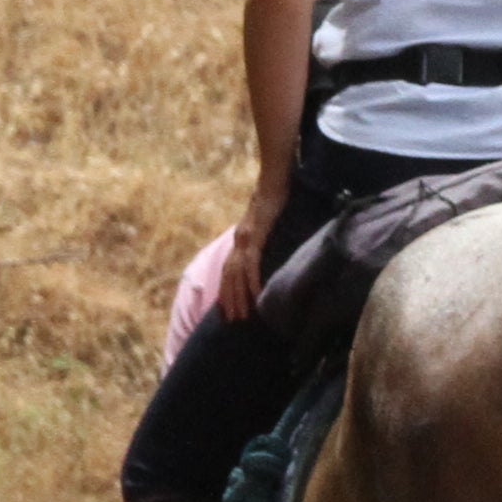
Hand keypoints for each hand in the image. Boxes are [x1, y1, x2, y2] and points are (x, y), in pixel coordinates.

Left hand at [215, 179, 289, 321]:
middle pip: (229, 277)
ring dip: (239, 296)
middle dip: (229, 300)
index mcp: (241, 238)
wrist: (275, 180)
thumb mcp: (266, 221)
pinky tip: (256, 295)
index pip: (229, 269)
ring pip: (237, 275)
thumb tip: (269, 247)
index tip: (227, 308)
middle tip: (233, 321)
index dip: (226, 288)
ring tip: (243, 316)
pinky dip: (252, 281)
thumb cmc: (275, 197)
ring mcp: (245, 239)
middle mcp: (238, 240)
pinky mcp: (254, 237)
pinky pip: (251, 264)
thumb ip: (264, 234)